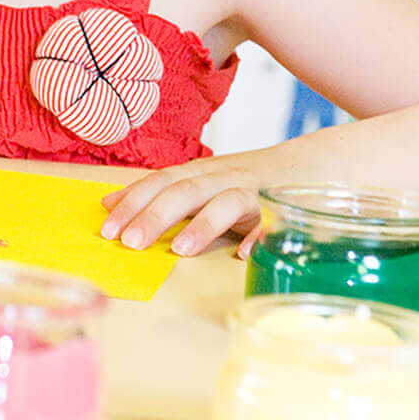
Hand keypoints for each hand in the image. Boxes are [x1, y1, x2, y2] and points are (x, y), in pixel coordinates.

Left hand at [99, 153, 275, 256]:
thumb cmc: (244, 180)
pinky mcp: (282, 211)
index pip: (159, 183)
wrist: (311, 163)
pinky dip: (258, 238)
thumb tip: (108, 203)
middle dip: (155, 215)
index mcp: (199, 173)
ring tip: (180, 250)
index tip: (107, 228)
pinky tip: (244, 255)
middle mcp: (223, 178)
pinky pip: (270, 223)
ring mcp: (253, 192)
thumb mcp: (198, 181)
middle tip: (130, 242)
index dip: (132, 203)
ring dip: (202, 224)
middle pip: (185, 190)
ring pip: (226, 202)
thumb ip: (156, 193)